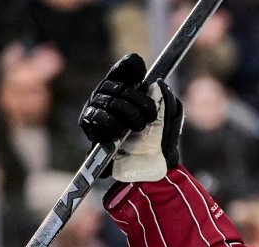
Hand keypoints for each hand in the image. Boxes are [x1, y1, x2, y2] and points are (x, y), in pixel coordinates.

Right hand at [79, 53, 182, 180]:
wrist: (150, 168)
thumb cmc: (159, 143)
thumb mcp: (170, 119)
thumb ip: (166, 100)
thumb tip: (157, 83)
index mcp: (128, 91)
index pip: (123, 70)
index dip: (129, 66)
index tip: (138, 66)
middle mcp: (109, 97)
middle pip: (117, 84)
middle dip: (138, 99)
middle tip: (149, 116)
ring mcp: (97, 109)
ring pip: (109, 99)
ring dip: (129, 114)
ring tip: (138, 127)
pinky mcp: (88, 125)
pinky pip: (99, 116)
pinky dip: (113, 124)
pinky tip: (121, 133)